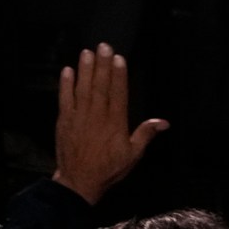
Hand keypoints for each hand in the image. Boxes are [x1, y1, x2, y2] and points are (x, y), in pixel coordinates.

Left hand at [53, 44, 167, 203]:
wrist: (79, 182)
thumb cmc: (108, 169)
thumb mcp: (133, 154)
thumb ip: (145, 134)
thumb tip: (163, 122)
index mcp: (115, 123)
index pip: (118, 94)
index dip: (119, 75)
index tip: (119, 58)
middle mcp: (97, 116)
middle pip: (100, 86)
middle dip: (102, 65)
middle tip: (103, 46)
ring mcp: (79, 117)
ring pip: (83, 89)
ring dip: (85, 70)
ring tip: (87, 53)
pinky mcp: (64, 121)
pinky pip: (65, 99)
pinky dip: (66, 85)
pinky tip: (67, 71)